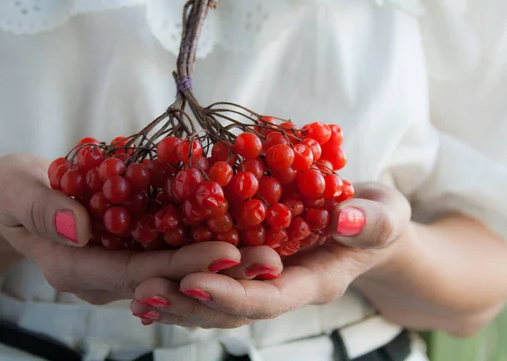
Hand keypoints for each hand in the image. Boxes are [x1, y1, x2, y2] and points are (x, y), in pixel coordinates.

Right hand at [0, 153, 259, 304]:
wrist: (17, 199)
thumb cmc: (12, 192)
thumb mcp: (14, 190)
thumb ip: (41, 209)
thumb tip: (79, 227)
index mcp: (76, 268)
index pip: (136, 272)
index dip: (181, 264)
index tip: (227, 252)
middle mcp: (106, 276)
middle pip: (168, 278)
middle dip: (219, 271)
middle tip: (268, 259)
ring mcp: (122, 265)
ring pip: (178, 270)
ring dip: (224, 265)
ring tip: (271, 253)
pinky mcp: (135, 248)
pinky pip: (174, 251)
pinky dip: (208, 243)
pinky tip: (246, 232)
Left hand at [129, 182, 412, 326]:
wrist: (365, 226)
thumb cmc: (377, 218)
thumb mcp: (386, 215)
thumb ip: (372, 221)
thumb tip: (344, 220)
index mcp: (312, 282)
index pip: (269, 299)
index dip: (232, 295)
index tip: (193, 283)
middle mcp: (282, 288)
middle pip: (232, 308)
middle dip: (189, 303)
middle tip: (144, 292)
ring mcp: (263, 281)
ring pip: (216, 302)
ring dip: (176, 300)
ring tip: (136, 295)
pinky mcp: (248, 266)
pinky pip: (213, 282)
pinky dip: (181, 285)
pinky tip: (148, 285)